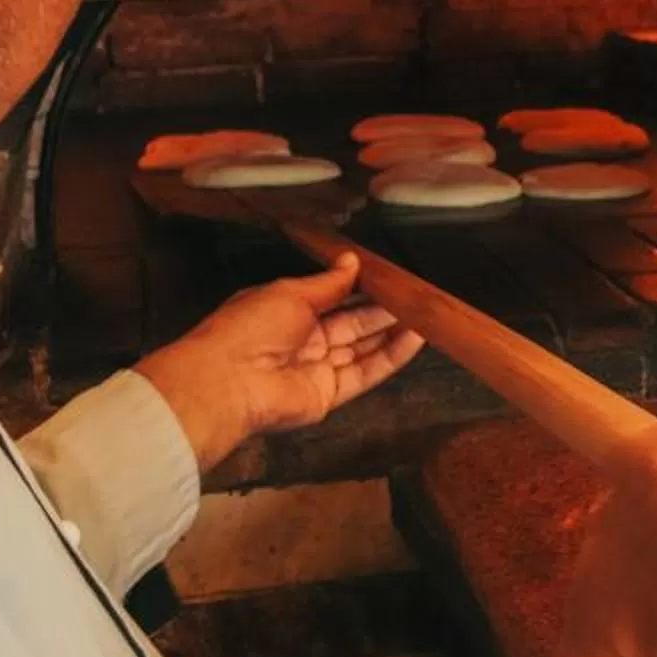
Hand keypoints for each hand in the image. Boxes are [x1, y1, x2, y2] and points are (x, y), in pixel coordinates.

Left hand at [133, 255, 424, 469]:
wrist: (230, 381)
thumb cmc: (253, 327)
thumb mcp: (289, 293)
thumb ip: (327, 282)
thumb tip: (353, 260)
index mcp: (287, 311)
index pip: (332, 298)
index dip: (361, 288)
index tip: (391, 278)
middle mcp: (304, 340)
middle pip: (351, 324)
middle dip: (382, 310)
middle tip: (416, 295)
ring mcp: (318, 369)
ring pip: (362, 349)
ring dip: (392, 332)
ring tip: (426, 314)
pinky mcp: (330, 396)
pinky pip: (365, 374)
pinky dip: (390, 357)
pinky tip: (416, 339)